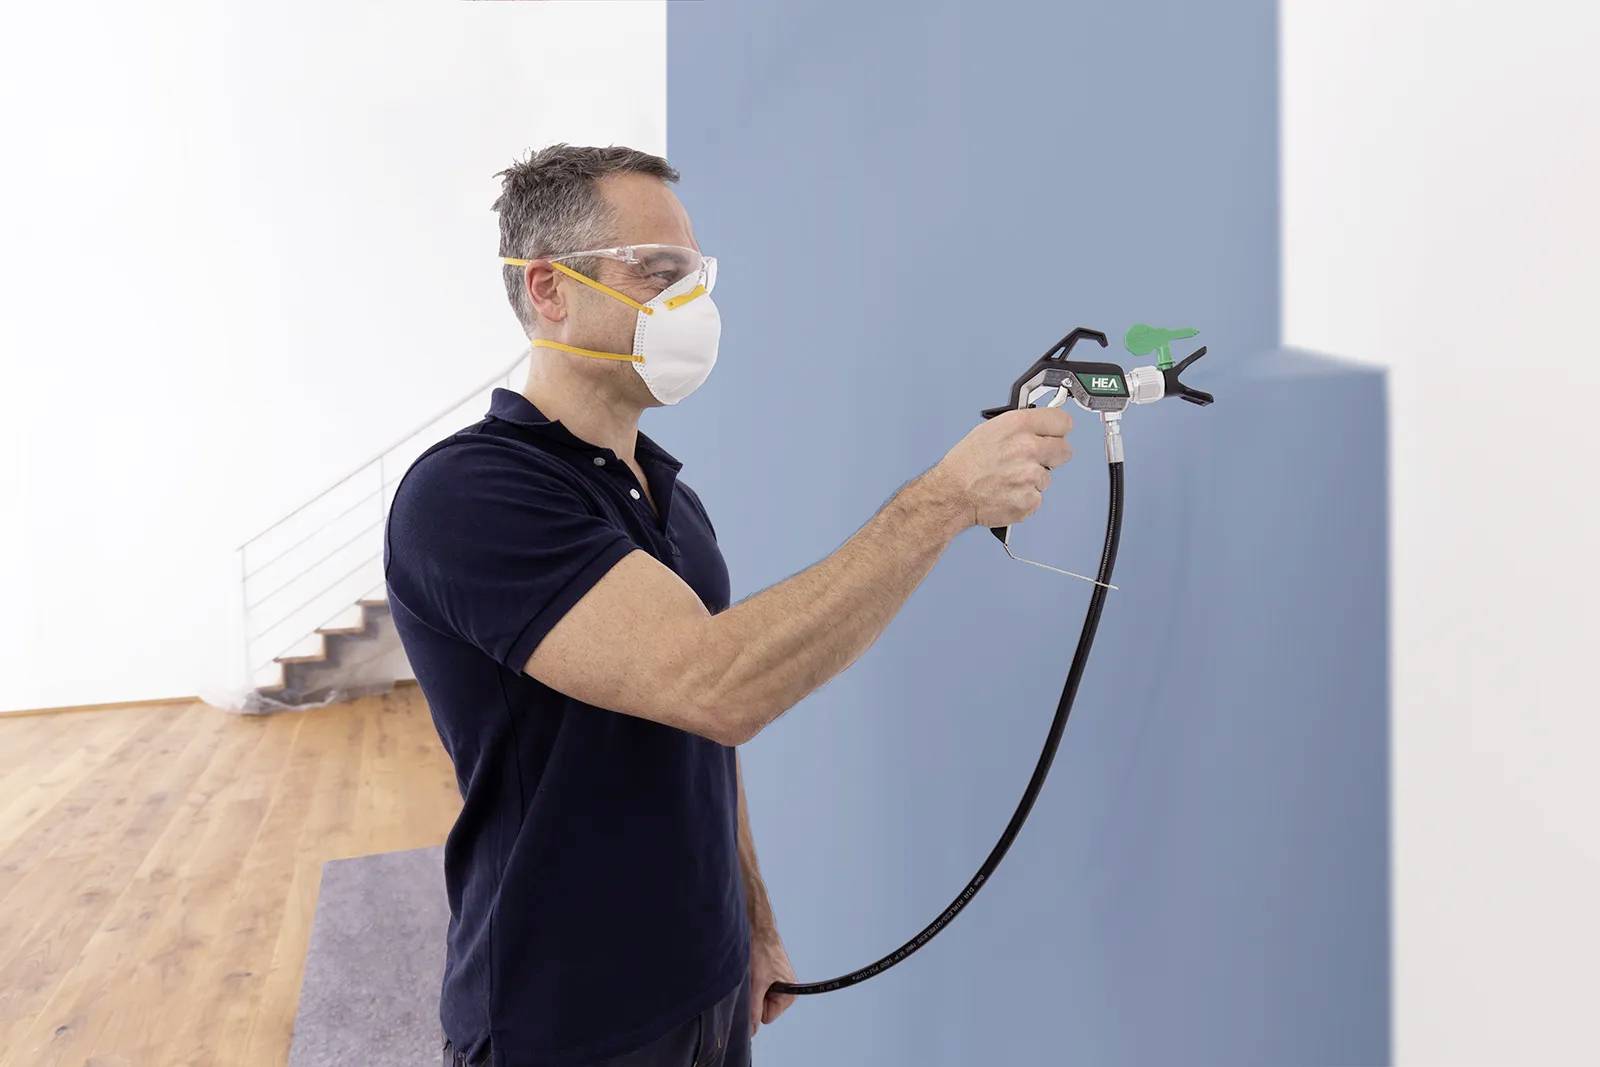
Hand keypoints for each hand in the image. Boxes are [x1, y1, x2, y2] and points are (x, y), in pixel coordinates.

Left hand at [748, 926, 795, 1037]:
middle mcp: (785, 991)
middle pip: (761, 1010)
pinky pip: (755, 989)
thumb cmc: (761, 951)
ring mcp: (776, 984)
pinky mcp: (767, 977)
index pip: (766, 1018)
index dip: (756, 1006)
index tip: (755, 987)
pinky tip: (751, 968)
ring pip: (756, 999)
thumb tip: (751, 1032)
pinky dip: (750, 981)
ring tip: (752, 971)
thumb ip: (754, 1009)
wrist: (757, 927)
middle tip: (753, 978)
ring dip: (750, 988)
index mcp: (789, 996)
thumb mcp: (756, 984)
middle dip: (753, 996)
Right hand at [932, 406, 1073, 528]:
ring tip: (1009, 479)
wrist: (952, 494)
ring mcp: (1031, 476)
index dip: (1058, 429)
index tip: (1055, 433)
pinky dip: (1025, 497)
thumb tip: (1039, 427)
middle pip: (1065, 450)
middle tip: (1034, 459)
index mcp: (1018, 425)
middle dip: (1052, 455)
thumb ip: (1020, 427)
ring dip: (1033, 479)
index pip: (1062, 421)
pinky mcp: (1030, 500)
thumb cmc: (965, 464)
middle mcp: (1028, 448)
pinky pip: (1037, 497)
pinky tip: (1008, 493)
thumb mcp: (989, 430)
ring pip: (1048, 477)